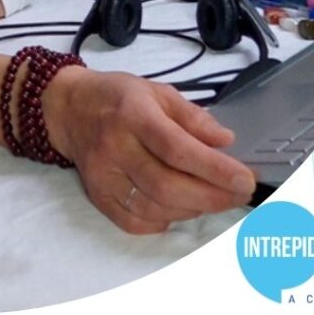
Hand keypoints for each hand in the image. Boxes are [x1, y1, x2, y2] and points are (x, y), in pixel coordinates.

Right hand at [43, 69, 255, 234]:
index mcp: (132, 114)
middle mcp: (115, 147)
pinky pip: (135, 222)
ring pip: (155, 207)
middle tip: (238, 194)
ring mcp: (103, 175)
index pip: (177, 148)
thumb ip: (193, 117)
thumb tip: (226, 142)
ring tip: (211, 197)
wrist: (68, 108)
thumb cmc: (117, 97)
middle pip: (168, 185)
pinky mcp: (97, 195)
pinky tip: (177, 207)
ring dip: (193, 209)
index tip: (245, 179)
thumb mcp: (157, 92)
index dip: (214, 168)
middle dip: (212, 196)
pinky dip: (163, 221)